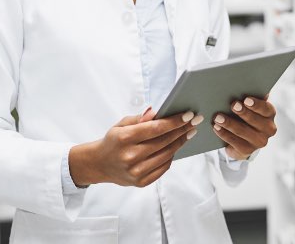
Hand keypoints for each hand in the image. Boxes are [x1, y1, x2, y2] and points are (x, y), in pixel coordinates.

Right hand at [69, 107, 203, 187]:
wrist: (99, 164)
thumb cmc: (113, 141)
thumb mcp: (121, 125)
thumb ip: (141, 118)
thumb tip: (158, 111)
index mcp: (124, 138)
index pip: (155, 128)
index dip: (174, 121)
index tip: (189, 115)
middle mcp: (130, 156)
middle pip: (164, 141)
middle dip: (182, 130)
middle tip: (195, 121)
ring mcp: (135, 171)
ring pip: (166, 155)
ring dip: (180, 143)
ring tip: (188, 133)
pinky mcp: (140, 182)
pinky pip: (163, 168)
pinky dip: (171, 156)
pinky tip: (176, 147)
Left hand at [213, 95, 276, 160]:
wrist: (243, 140)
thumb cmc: (246, 116)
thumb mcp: (250, 107)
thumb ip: (250, 97)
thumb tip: (247, 84)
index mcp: (270, 115)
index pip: (266, 109)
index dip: (256, 105)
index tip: (246, 100)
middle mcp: (268, 129)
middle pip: (254, 120)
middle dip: (243, 112)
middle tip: (233, 105)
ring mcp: (259, 142)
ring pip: (242, 131)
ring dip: (229, 123)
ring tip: (218, 117)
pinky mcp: (247, 151)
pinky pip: (234, 141)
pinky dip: (224, 133)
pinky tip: (216, 127)